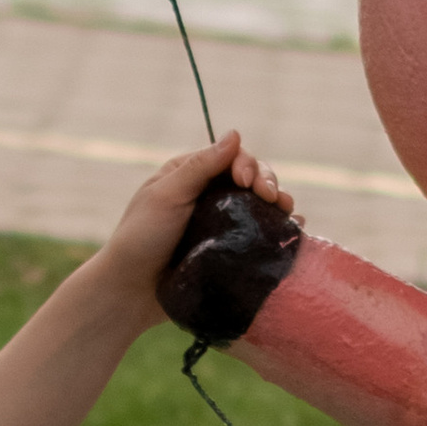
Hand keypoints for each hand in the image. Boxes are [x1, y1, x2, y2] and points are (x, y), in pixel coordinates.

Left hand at [93, 132, 294, 316]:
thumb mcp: (167, 196)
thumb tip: (235, 134)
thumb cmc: (141, 238)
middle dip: (268, 183)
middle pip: (251, 179)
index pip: (231, 158)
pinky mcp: (229, 249)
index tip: (248, 183)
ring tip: (289, 213)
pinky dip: (279, 228)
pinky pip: (259, 234)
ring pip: (259, 205)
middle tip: (275, 199)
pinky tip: (294, 230)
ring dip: (278, 204)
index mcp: (191, 174)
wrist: (132, 291)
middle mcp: (208, 194)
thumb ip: (200, 167)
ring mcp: (221, 223)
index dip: (247, 165)